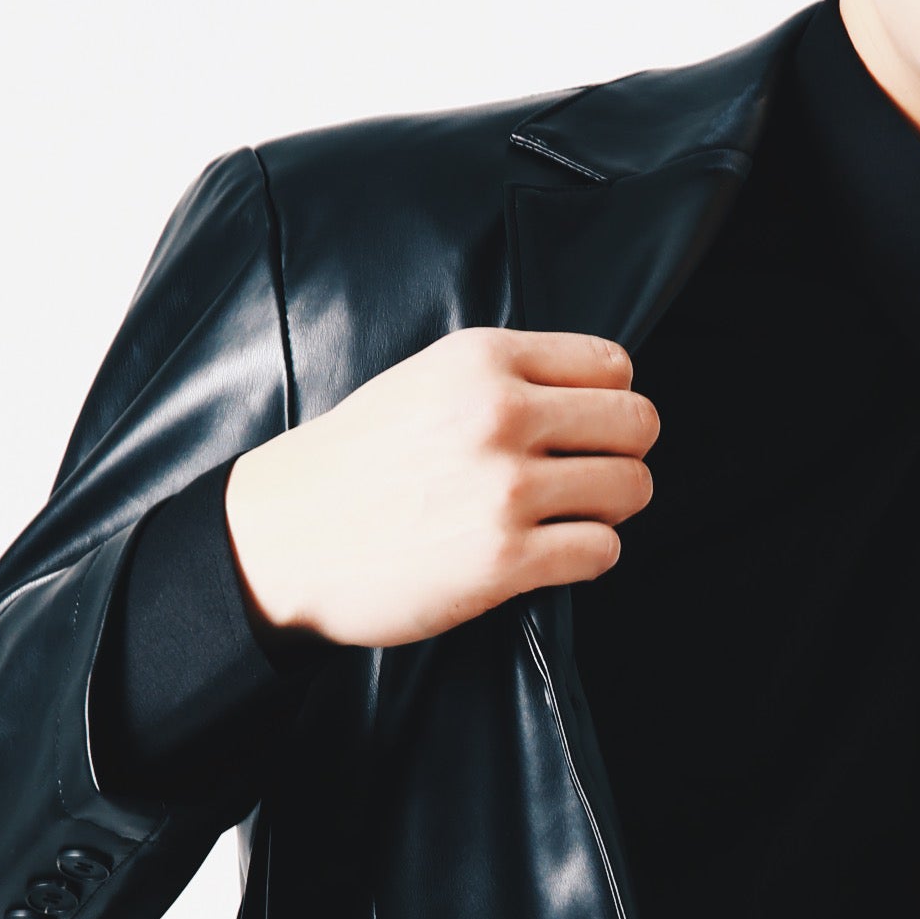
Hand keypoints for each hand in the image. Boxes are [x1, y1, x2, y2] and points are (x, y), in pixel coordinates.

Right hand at [224, 328, 657, 650]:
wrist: (282, 538)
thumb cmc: (355, 463)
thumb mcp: (426, 382)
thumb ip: (506, 378)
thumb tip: (597, 395)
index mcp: (482, 359)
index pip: (613, 366)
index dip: (608, 403)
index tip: (581, 430)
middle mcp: (500, 414)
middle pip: (638, 424)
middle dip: (622, 454)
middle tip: (587, 477)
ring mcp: (505, 488)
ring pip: (632, 488)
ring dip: (610, 509)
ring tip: (568, 517)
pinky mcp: (505, 558)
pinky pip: (603, 550)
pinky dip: (589, 556)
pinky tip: (550, 554)